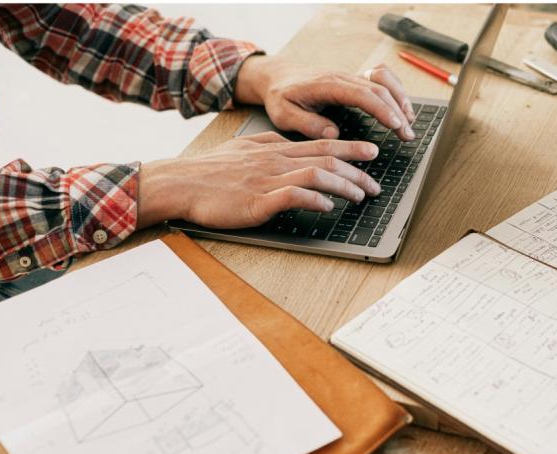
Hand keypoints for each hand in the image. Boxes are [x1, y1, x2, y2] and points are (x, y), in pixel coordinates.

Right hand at [138, 132, 380, 228]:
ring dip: (342, 185)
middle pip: (326, 160)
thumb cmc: (210, 170)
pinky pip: (292, 196)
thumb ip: (268, 145)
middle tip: (376, 183)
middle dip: (356, 171)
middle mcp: (275, 161)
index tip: (372, 153)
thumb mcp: (243, 147)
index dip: (350, 148)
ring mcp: (267, 180)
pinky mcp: (257, 201)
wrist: (181, 183)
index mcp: (274, 150)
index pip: (321, 145)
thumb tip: (288, 144)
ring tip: (360, 196)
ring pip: (315, 176)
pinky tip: (327, 206)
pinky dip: (314, 200)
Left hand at [235, 56, 416, 140]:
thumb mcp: (284, 114)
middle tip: (408, 134)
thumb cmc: (280, 96)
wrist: (276, 77)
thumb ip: (307, 123)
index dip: (382, 109)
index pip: (363, 94)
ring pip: (384, 82)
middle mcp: (342, 77)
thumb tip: (333, 133)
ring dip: (401, 100)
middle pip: (380, 88)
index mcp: (328, 84)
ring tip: (410, 123)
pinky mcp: (353, 82)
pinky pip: (381, 81)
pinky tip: (401, 109)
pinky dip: (395, 93)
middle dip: (398, 111)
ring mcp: (350, 78)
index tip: (396, 125)